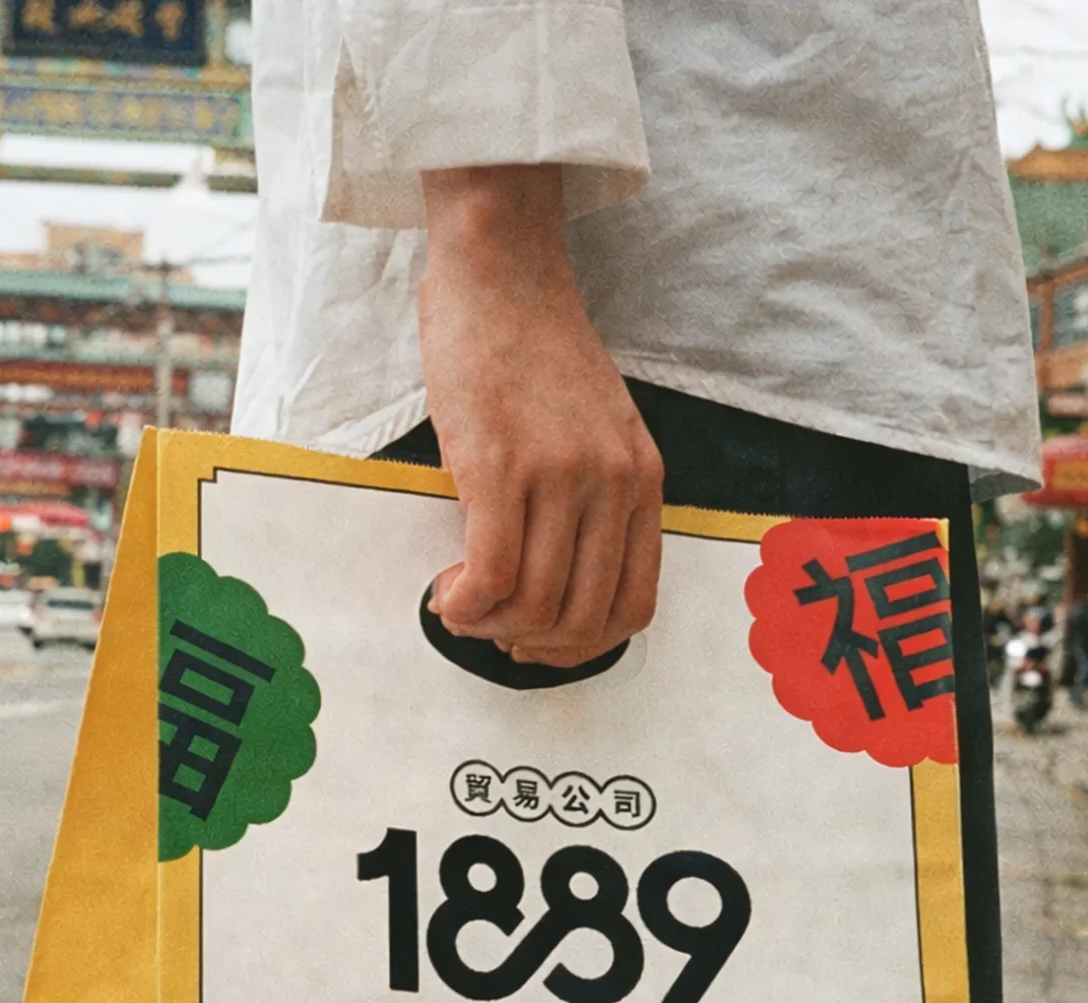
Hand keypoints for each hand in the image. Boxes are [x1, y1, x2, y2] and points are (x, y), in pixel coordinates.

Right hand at [419, 165, 662, 666]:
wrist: (501, 270)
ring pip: (534, 603)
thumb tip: (547, 583)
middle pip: (580, 616)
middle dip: (528, 644)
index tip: (536, 642)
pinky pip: (491, 573)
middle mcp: (612, 483)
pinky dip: (464, 602)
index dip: (580, 647)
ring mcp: (560, 475)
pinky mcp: (500, 464)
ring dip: (488, 625)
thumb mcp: (595, 430)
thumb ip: (589, 499)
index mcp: (642, 480)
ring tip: (458, 603)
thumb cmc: (532, 348)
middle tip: (487, 627)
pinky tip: (445, 592)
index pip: (633, 606)